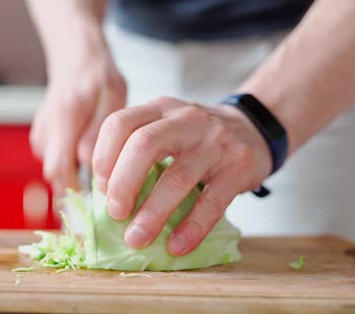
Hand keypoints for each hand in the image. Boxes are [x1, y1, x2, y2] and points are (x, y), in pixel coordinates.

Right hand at [30, 38, 125, 194]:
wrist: (74, 56)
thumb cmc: (99, 75)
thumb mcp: (113, 95)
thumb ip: (100, 129)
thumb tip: (86, 161)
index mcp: (65, 117)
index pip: (60, 168)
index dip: (74, 196)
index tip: (94, 213)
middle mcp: (47, 127)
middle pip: (55, 175)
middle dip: (78, 191)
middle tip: (106, 202)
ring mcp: (42, 131)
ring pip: (57, 168)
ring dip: (76, 176)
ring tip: (103, 172)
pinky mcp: (43, 135)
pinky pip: (57, 159)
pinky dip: (72, 164)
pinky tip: (89, 154)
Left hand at [92, 96, 271, 254]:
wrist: (253, 129)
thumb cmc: (197, 138)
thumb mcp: (166, 128)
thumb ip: (136, 149)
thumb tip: (104, 197)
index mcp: (160, 109)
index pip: (119, 124)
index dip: (103, 158)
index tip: (101, 188)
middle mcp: (185, 120)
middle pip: (143, 145)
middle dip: (122, 184)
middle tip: (116, 214)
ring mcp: (214, 142)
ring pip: (177, 177)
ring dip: (152, 213)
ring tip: (137, 238)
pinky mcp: (238, 167)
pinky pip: (212, 201)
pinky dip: (191, 228)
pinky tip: (177, 245)